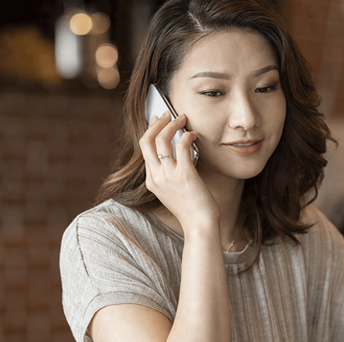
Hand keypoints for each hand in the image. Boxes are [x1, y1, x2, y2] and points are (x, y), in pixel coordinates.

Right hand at [139, 112, 218, 227]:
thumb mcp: (173, 191)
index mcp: (151, 181)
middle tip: (168, 114)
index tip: (159, 121)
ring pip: (162, 140)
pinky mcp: (184, 174)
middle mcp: (156, 177)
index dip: (151, 131)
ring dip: (173, 125)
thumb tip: (178, 152)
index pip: (144, 149)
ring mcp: (168, 176)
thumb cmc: (191, 209)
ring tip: (183, 119)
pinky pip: (182, 146)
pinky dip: (188, 136)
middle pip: (147, 140)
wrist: (199, 225)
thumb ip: (170, 174)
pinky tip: (194, 135)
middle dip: (157, 123)